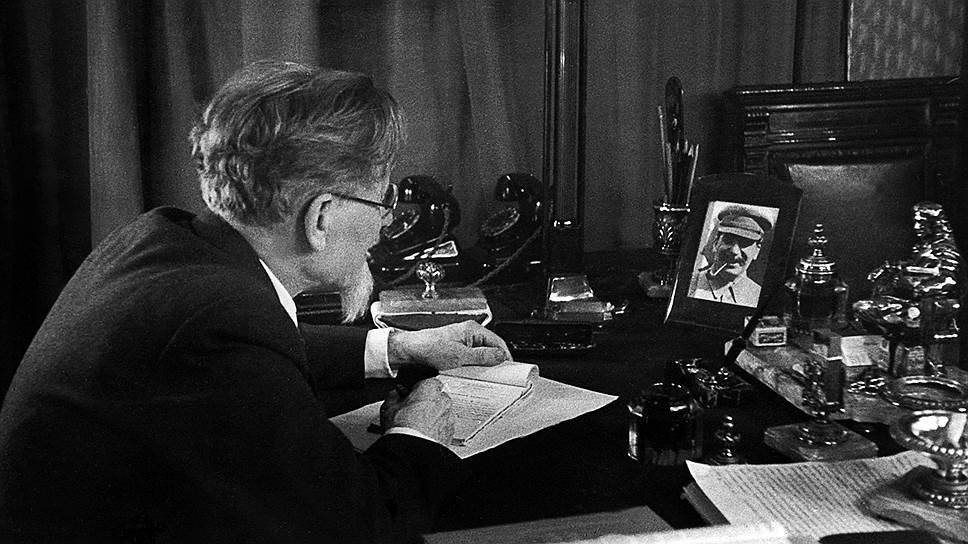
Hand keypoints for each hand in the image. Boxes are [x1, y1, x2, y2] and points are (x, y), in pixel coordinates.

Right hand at [380, 379, 454, 444]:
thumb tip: (394, 395)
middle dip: (426, 402)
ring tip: (417, 424)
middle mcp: (443, 400)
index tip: (409, 395)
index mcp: (430, 388)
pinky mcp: (449, 432)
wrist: (412, 449)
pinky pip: (443, 426)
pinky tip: (424, 433)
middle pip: (436, 396)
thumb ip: (393, 396)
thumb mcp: (389, 406)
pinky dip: (436, 428)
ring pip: (441, 412)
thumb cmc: (402, 427)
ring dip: (432, 415)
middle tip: (413, 410)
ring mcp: (448, 416)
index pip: (426, 381)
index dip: (416, 389)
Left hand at [388, 320, 510, 371]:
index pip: (497, 342)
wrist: (409, 351)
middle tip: (497, 376)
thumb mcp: (460, 356)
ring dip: (482, 366)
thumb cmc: (429, 347)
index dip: (505, 356)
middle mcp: (468, 334)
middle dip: (494, 363)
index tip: (510, 370)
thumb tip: (500, 356)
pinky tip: (471, 376)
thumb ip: (482, 356)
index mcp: (472, 330)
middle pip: (490, 349)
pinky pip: (470, 360)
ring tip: (483, 377)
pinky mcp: (455, 351)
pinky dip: (473, 367)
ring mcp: (461, 343)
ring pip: (480, 356)